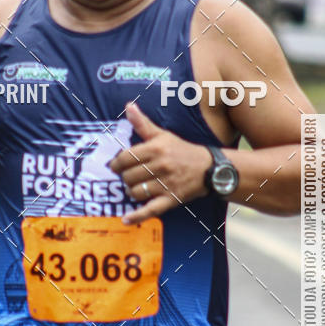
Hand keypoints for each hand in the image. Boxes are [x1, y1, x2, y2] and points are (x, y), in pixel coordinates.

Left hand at [109, 103, 210, 223]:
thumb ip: (142, 124)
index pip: (125, 158)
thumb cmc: (181, 150)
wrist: (209, 168)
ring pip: (136, 192)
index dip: (116, 164)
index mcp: (156, 148)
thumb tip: (128, 106)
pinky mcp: (171, 199)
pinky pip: (150, 210)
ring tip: (134, 188)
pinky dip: (137, 216)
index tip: (115, 167)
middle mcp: (160, 166)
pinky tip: (126, 219)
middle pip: (128, 177)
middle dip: (125, 178)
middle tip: (129, 177)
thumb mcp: (162, 135)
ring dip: (131, 192)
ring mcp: (166, 184)